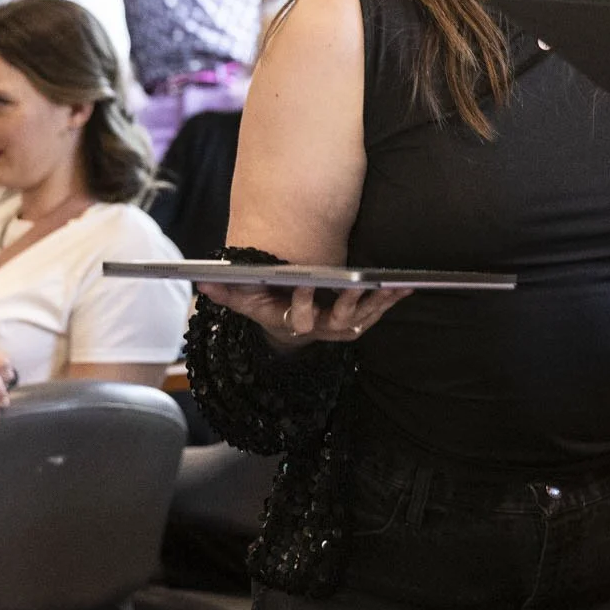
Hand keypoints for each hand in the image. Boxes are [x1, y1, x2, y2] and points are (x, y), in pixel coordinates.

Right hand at [195, 282, 408, 348]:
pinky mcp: (361, 319)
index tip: (306, 282)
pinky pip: (379, 310)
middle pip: (338, 319)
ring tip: (389, 282)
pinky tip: (407, 284)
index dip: (303, 302)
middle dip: (349, 302)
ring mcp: (343, 326)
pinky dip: (393, 298)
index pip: (298, 317)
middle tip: (358, 284)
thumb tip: (202, 281)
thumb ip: (228, 292)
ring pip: (364, 316)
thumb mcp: (248, 302)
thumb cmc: (271, 308)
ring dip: (377, 300)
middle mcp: (322, 329)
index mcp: (295, 323)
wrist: (293, 327)